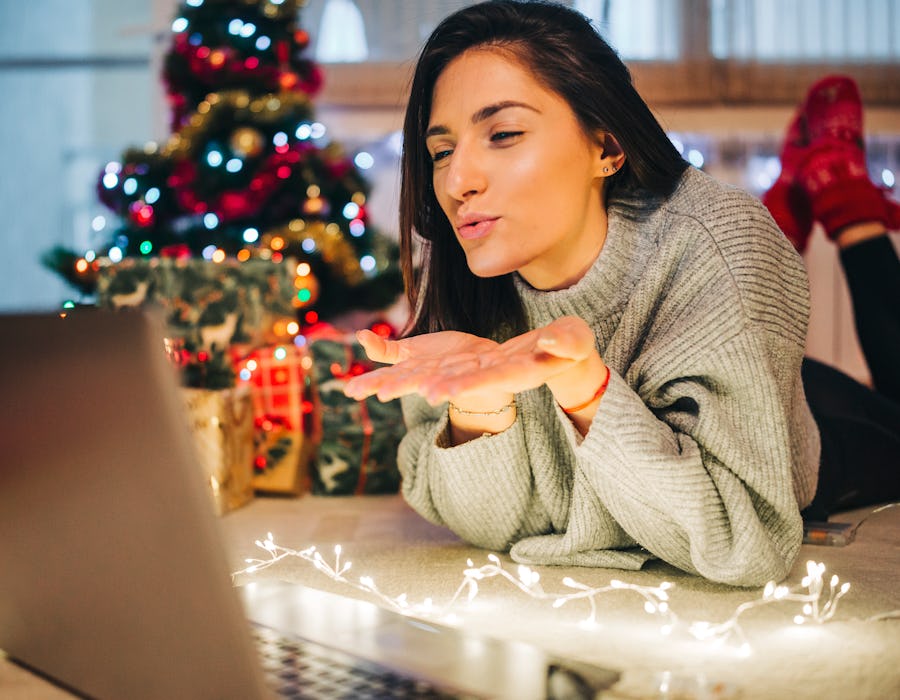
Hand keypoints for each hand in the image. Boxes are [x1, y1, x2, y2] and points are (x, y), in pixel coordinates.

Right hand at [343, 328, 498, 401]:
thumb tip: (359, 335)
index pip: (388, 377)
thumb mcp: (410, 352)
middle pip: (410, 381)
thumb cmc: (443, 359)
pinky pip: (470, 381)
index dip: (371, 383)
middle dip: (396, 387)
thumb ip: (385, 350)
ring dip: (430, 388)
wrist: (483, 364)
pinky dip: (460, 386)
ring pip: (439, 383)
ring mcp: (455, 379)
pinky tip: (452, 390)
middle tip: (380, 394)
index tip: (351, 391)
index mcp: (413, 372)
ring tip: (422, 393)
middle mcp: (431, 378)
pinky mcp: (479, 377)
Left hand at [344, 316, 603, 408]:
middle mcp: (475, 376)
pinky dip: (388, 353)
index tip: (434, 393)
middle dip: (409, 388)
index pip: (481, 383)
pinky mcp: (445, 354)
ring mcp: (457, 367)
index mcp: (506, 375)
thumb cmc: (569, 348)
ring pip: (415, 375)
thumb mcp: (574, 343)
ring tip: (352, 389)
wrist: (549, 355)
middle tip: (378, 394)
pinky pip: (411, 355)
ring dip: (386, 381)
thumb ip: (568, 344)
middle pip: (438, 384)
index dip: (459, 387)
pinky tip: (363, 346)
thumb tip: (559, 343)